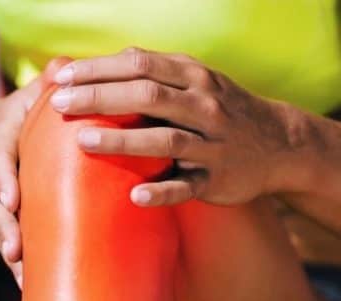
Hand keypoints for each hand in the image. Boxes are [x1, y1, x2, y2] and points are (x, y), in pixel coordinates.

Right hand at [0, 57, 71, 286]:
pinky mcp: (10, 220)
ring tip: (24, 282)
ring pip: (3, 231)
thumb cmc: (22, 113)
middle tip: (15, 253)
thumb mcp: (28, 96)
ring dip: (12, 257)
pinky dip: (22, 268)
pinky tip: (33, 291)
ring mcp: (0, 201)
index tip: (9, 199)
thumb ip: (46, 86)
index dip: (2, 180)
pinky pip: (15, 244)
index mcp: (1, 142)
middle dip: (5, 230)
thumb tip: (62, 67)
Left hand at [48, 48, 300, 207]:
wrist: (281, 144)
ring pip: (165, 139)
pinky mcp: (216, 180)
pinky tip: (135, 196)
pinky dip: (162, 192)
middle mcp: (203, 106)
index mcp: (193, 77)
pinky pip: (187, 187)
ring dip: (123, 140)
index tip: (61, 78)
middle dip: (100, 98)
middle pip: (147, 97)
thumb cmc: (222, 109)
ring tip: (83, 141)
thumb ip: (153, 72)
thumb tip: (100, 65)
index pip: (139, 65)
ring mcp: (211, 144)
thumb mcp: (196, 80)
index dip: (98, 70)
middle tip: (59, 105)